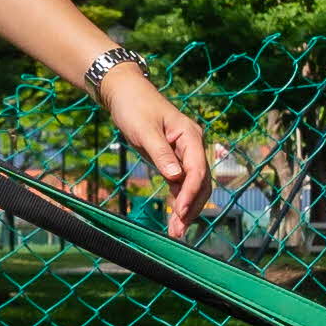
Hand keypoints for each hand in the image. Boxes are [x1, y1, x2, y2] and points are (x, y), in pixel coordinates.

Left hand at [97, 54, 219, 229]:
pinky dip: (179, 200)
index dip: (191, 192)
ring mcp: (184, 153)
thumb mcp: (144, 130)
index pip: (197, 169)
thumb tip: (175, 177)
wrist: (125, 93)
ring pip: (193, 186)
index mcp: (190, 136)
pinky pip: (181, 183)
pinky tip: (175, 219)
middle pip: (200, 181)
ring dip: (186, 209)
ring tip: (176, 232)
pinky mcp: (174, 159)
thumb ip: (160, 153)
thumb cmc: (134, 108)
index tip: (181, 212)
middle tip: (178, 231)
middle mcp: (192, 145)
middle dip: (191, 207)